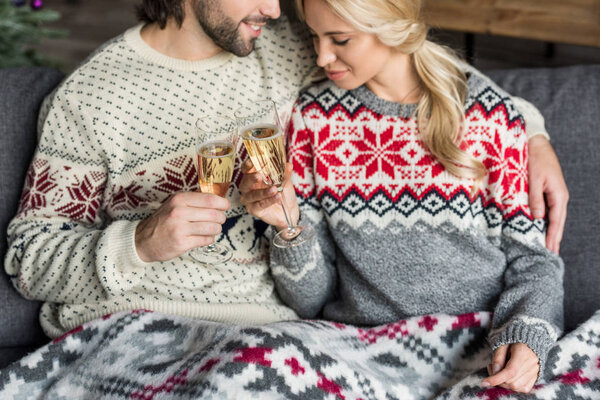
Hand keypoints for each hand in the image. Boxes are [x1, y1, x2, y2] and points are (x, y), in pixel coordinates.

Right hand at [135, 192, 229, 261]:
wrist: (143, 241)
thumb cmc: (164, 221)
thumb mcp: (175, 204)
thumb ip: (194, 200)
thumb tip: (219, 198)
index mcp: (179, 199)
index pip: (210, 199)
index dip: (223, 203)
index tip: (225, 206)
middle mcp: (179, 212)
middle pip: (214, 215)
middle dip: (222, 218)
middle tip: (220, 219)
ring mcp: (180, 229)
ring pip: (213, 228)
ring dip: (217, 229)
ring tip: (211, 229)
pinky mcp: (182, 243)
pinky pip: (207, 240)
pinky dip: (209, 239)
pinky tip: (203, 237)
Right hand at [239, 160, 298, 231]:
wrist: (288, 210)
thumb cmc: (282, 193)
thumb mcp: (285, 181)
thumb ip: (284, 173)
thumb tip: (288, 164)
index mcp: (253, 177)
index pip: (246, 169)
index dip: (247, 165)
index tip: (251, 161)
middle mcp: (248, 188)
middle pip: (245, 182)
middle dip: (251, 178)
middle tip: (259, 175)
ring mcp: (250, 199)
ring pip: (253, 195)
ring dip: (263, 192)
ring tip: (274, 189)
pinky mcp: (254, 210)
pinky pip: (260, 205)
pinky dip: (269, 200)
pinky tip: (277, 197)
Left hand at [482, 343, 539, 392]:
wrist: (527, 340)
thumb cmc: (512, 341)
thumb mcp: (502, 345)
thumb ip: (498, 358)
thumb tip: (495, 373)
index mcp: (523, 353)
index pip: (510, 371)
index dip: (496, 379)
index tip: (484, 382)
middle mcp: (532, 364)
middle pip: (512, 381)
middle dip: (498, 379)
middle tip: (491, 367)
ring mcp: (535, 372)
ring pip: (517, 387)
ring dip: (504, 383)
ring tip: (499, 370)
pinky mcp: (536, 377)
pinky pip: (523, 388)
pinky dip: (513, 385)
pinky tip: (508, 376)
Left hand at [528, 136, 568, 253]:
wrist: (536, 143)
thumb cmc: (534, 159)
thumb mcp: (534, 180)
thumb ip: (535, 199)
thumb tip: (538, 218)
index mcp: (559, 195)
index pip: (556, 221)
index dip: (552, 237)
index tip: (550, 251)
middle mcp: (559, 196)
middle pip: (558, 222)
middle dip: (555, 239)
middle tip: (550, 255)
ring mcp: (554, 194)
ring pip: (554, 217)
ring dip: (551, 231)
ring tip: (548, 246)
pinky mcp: (548, 191)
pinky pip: (549, 210)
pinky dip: (547, 221)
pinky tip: (542, 228)